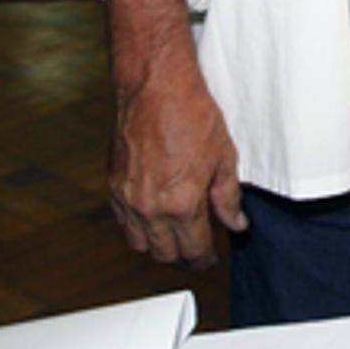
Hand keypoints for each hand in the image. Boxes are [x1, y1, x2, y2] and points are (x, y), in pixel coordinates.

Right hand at [110, 62, 244, 268]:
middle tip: (196, 252)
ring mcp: (128, 198)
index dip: (204, 259)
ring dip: (158, 246)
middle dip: (183, 257)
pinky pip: (123, 222)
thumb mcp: (224, 157)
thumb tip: (236, 222)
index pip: (193, 249)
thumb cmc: (191, 116)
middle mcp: (150, 208)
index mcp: (181, 204)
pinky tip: (153, 217)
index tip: (210, 259)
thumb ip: (228, 197)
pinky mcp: (113, 186)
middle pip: (164, 253)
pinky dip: (138, 227)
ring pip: (139, 243)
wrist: (155, 89)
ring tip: (176, 237)